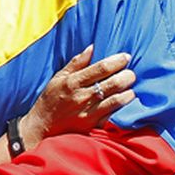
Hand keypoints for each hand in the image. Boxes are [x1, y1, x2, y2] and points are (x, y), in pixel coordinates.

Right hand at [20, 46, 135, 148]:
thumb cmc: (50, 99)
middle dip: (127, 76)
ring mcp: (88, 112)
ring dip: (128, 93)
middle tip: (132, 74)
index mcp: (73, 82)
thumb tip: (92, 48)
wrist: (42, 126)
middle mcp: (82, 96)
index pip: (100, 68)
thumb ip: (76, 63)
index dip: (116, 61)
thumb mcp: (58, 77)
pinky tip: (124, 102)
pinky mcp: (92, 125)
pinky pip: (112, 115)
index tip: (126, 57)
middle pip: (112, 84)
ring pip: (116, 100)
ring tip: (131, 88)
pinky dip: (120, 108)